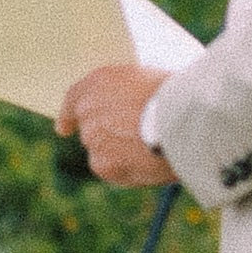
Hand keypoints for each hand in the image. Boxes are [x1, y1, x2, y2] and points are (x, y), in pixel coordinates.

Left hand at [59, 63, 175, 186]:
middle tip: (137, 140)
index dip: (68, 115)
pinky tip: (149, 163)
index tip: (64, 129)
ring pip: (103, 153)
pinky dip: (128, 171)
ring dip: (121, 154)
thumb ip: (130, 96)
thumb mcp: (153, 81)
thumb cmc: (182, 96)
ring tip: (153, 149)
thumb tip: (129, 114)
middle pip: (91, 129)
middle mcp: (89, 108)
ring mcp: (93, 137)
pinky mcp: (103, 164)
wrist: (186, 120)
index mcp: (100, 81)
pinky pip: (113, 172)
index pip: (74, 98)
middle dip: (109, 137)